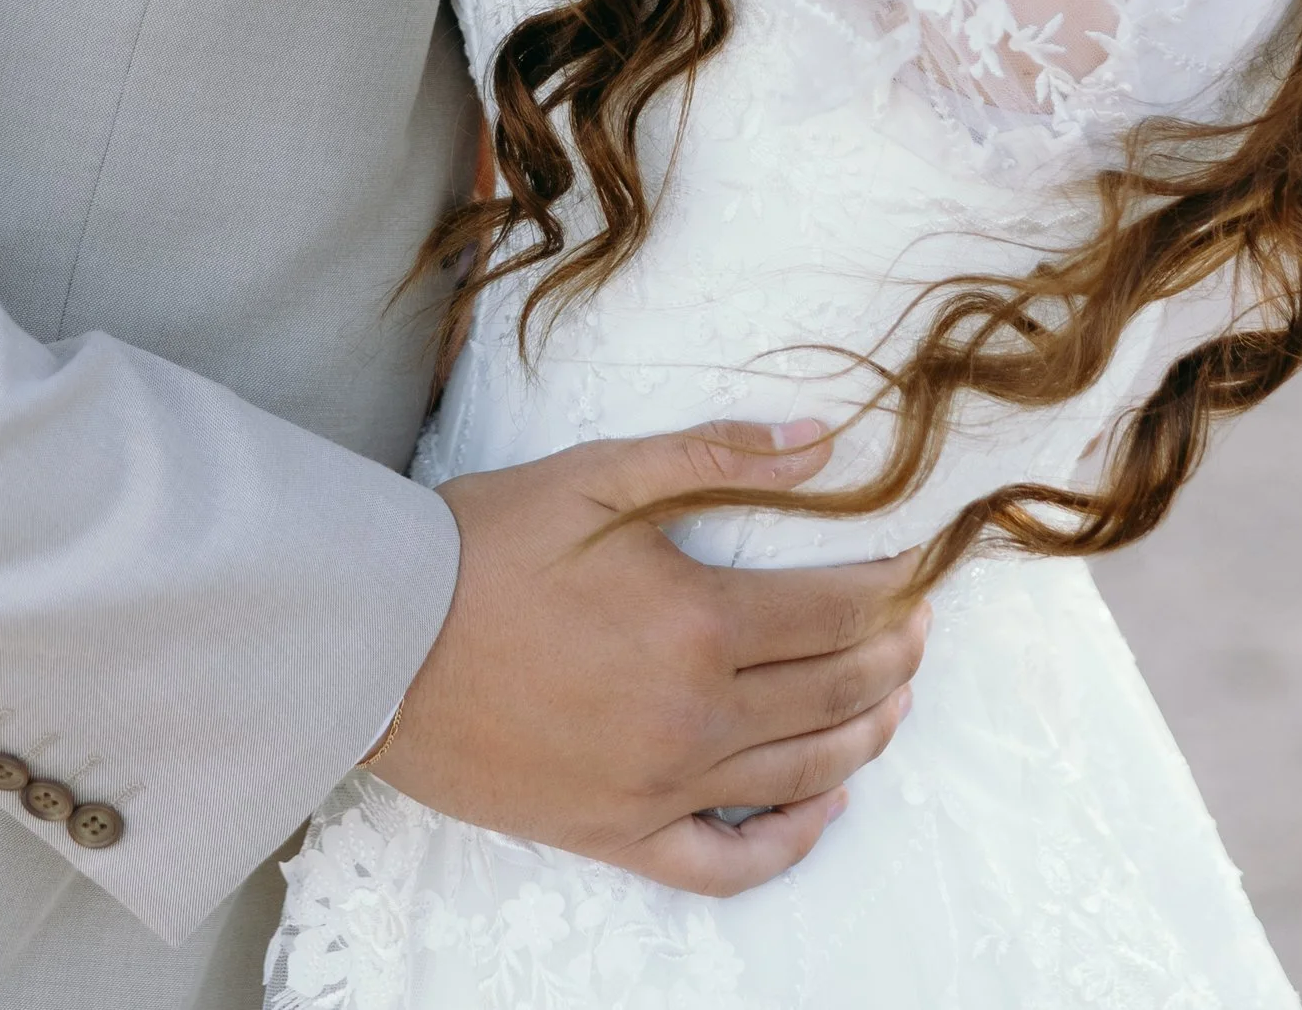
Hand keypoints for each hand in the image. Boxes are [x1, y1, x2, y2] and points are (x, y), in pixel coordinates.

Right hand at [368, 422, 930, 897]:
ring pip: (802, 776)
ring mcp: (658, 788)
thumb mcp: (600, 476)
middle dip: (894, 655)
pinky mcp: (617, 833)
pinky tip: (822, 808)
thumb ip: (716, 454)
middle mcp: (693, 719)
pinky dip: (789, 842)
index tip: (921, 566)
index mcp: (697, 625)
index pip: (837, 612)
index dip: (893, 587)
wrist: (380, 638)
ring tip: (894, 698)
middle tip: (921, 624)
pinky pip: (727, 864)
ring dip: (866, 735)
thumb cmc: (485, 544)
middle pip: (834, 694)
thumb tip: (822, 438)